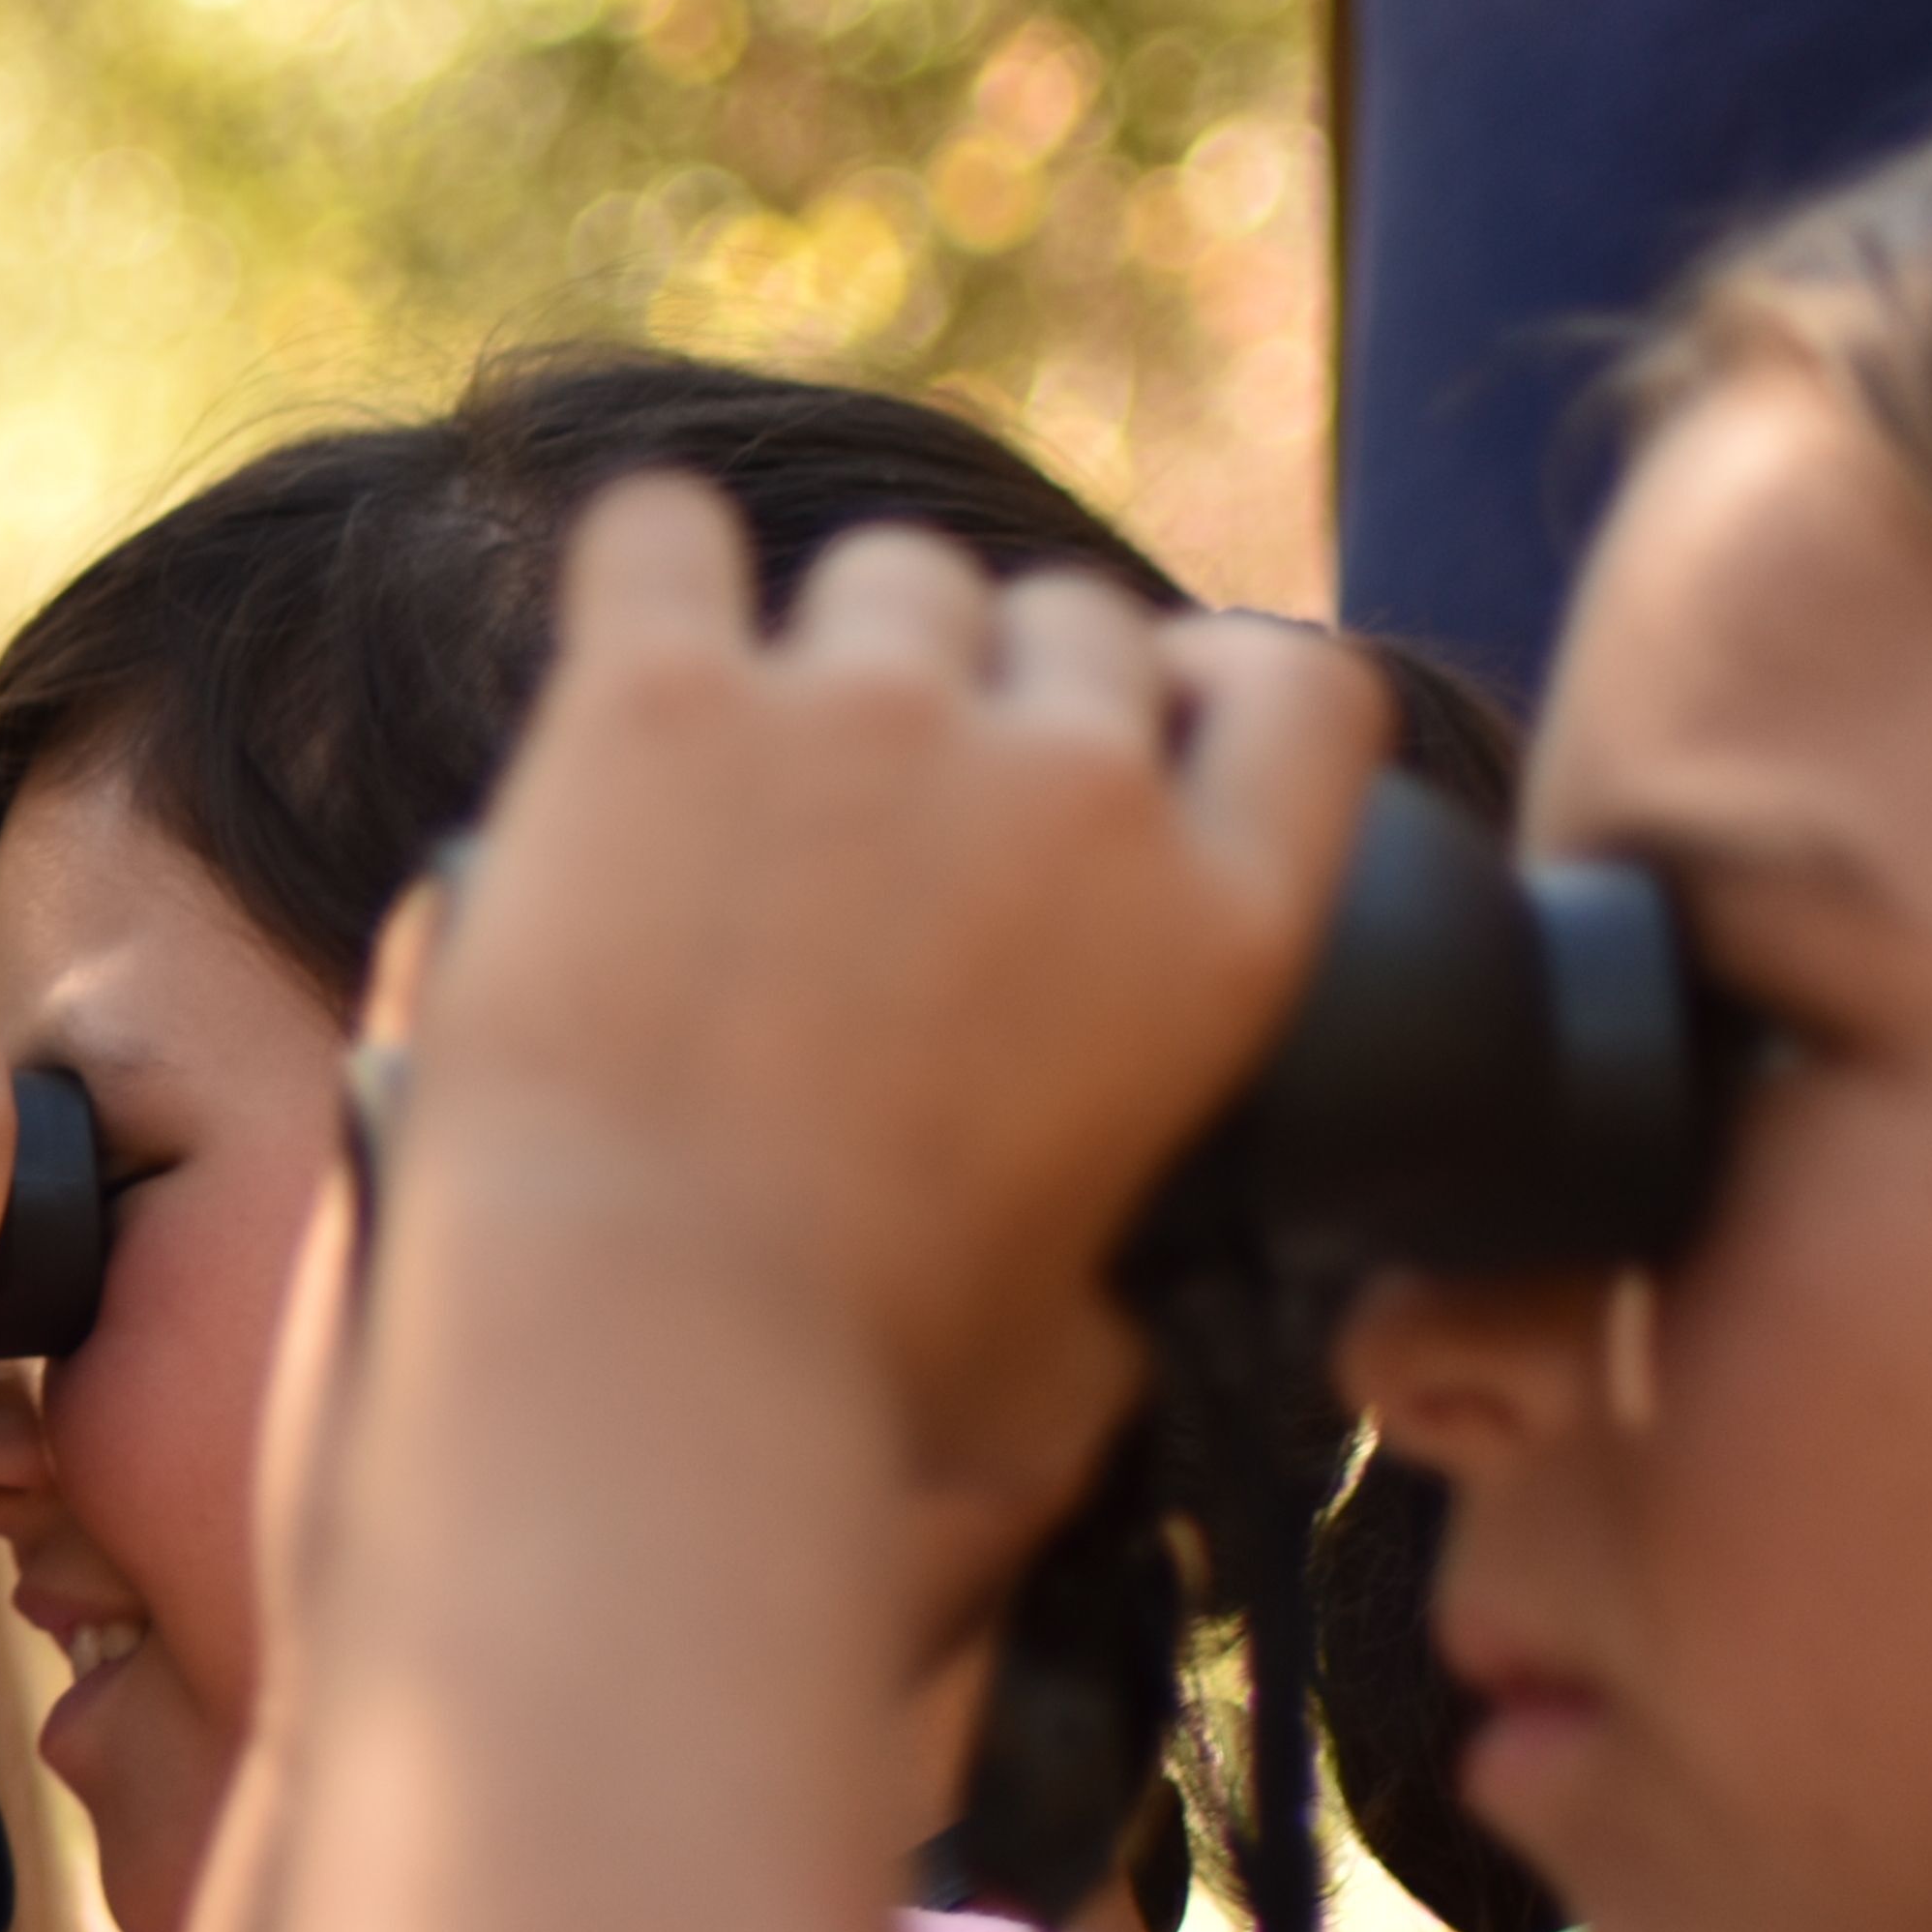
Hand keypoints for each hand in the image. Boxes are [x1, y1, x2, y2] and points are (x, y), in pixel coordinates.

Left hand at [401, 481, 1383, 1558]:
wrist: (632, 1348)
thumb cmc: (839, 1395)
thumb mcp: (1067, 1358)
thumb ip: (1117, 1286)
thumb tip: (1109, 1312)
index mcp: (1219, 932)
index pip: (1304, 697)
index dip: (1209, 690)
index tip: (1130, 722)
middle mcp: (1074, 786)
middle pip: (1069, 622)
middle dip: (991, 687)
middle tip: (883, 799)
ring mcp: (868, 719)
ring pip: (890, 572)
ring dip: (834, 642)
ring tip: (743, 764)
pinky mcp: (661, 700)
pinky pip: (662, 536)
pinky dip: (647, 572)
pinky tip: (626, 635)